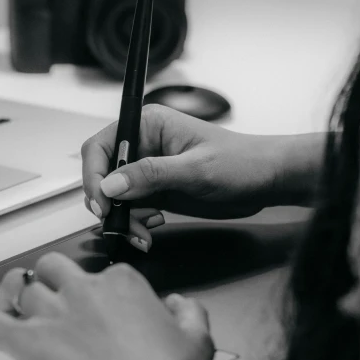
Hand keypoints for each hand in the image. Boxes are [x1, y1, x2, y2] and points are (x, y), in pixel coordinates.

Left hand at [0, 253, 216, 359]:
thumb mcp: (196, 340)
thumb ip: (189, 313)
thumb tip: (180, 304)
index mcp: (123, 284)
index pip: (103, 272)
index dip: (96, 290)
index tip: (98, 307)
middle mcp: (85, 290)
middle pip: (53, 268)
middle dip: (48, 279)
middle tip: (49, 296)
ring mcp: (55, 314)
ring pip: (22, 290)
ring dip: (13, 299)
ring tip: (10, 309)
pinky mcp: (30, 343)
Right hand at [81, 104, 286, 248]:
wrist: (266, 180)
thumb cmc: (240, 162)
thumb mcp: (195, 169)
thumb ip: (151, 175)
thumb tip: (111, 184)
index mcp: (148, 125)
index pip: (101, 146)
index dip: (93, 174)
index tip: (101, 202)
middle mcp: (143, 145)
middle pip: (102, 174)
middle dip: (107, 203)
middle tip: (119, 224)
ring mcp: (149, 170)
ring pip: (115, 197)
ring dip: (122, 219)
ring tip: (141, 234)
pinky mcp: (156, 190)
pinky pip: (131, 209)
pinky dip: (134, 224)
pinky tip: (150, 230)